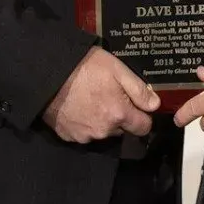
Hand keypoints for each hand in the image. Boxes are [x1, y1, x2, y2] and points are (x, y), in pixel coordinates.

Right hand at [43, 47, 158, 143]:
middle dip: (119, 117)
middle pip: (122, 130)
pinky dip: (84, 123)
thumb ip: (139, 90)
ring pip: (102, 132)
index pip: (143, 128)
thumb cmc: (84, 67)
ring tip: (90, 100)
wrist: (48, 73)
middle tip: (108, 96)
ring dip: (101, 121)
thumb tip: (155, 105)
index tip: (134, 105)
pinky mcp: (68, 136)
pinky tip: (78, 107)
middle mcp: (103, 131)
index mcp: (118, 115)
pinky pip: (84, 133)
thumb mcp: (117, 70)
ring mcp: (84, 136)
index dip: (142, 116)